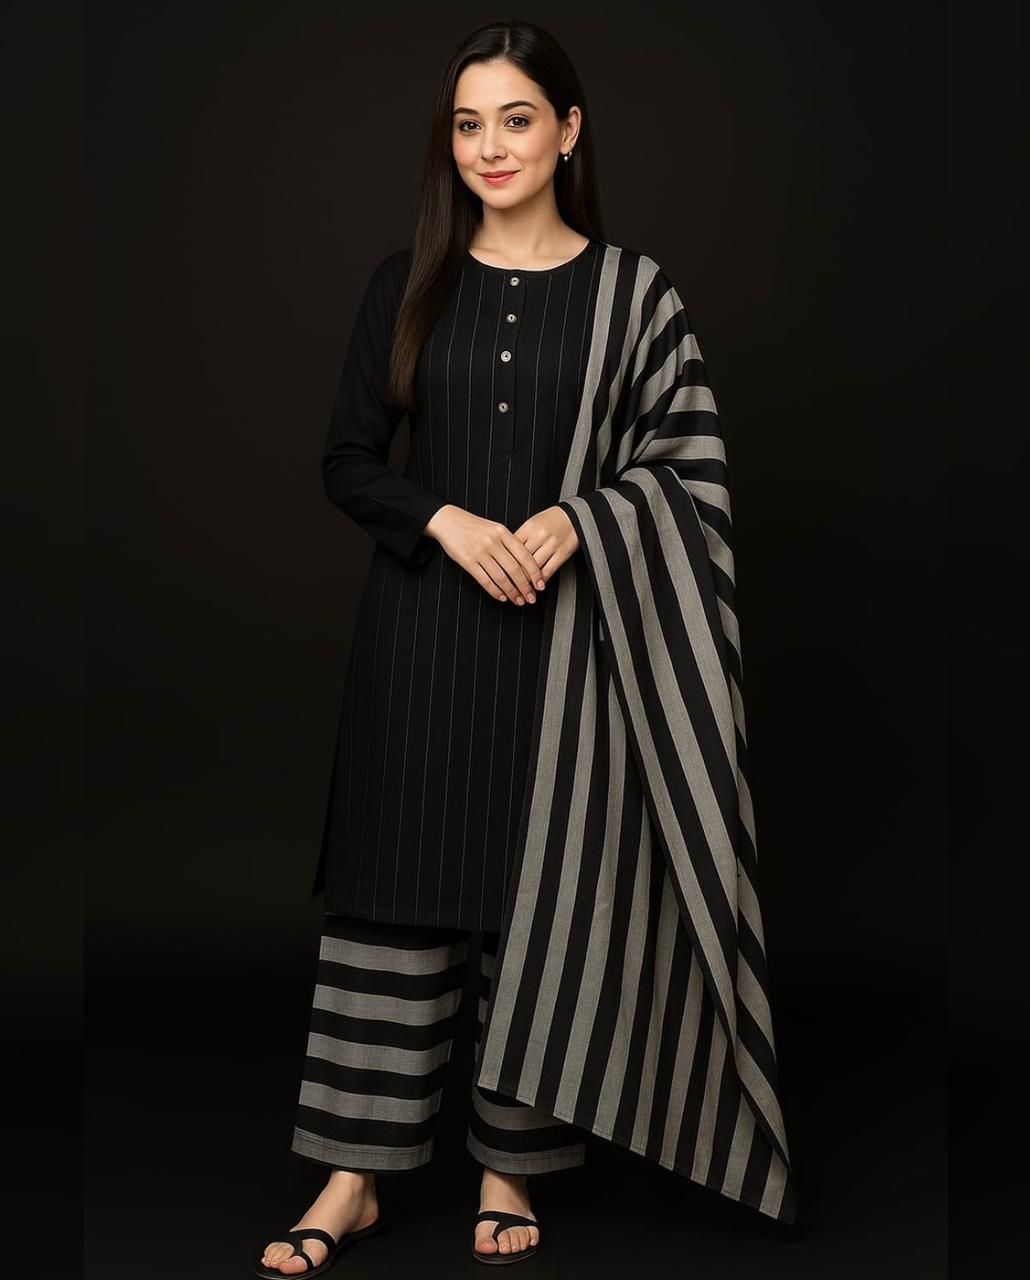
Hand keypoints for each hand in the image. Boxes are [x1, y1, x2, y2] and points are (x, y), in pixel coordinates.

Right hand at [424, 504, 553, 604]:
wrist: (448, 521)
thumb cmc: (473, 526)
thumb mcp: (494, 528)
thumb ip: (509, 543)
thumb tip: (526, 564)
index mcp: (502, 532)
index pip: (524, 555)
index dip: (534, 572)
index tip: (540, 584)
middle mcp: (492, 542)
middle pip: (515, 569)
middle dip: (525, 587)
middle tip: (531, 598)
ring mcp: (480, 552)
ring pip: (501, 577)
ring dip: (512, 592)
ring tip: (518, 600)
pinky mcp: (468, 562)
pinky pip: (485, 580)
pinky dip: (495, 591)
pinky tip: (501, 597)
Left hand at [509, 505, 578, 588]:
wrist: (574, 515)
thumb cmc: (551, 520)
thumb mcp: (532, 524)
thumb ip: (520, 538)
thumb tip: (506, 555)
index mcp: (529, 527)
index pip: (511, 549)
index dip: (504, 564)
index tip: (499, 574)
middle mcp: (539, 535)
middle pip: (521, 560)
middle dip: (513, 578)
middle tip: (508, 589)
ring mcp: (551, 545)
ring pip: (534, 568)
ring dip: (527, 583)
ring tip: (522, 593)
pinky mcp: (562, 553)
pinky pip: (548, 570)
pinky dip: (541, 581)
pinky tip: (536, 586)